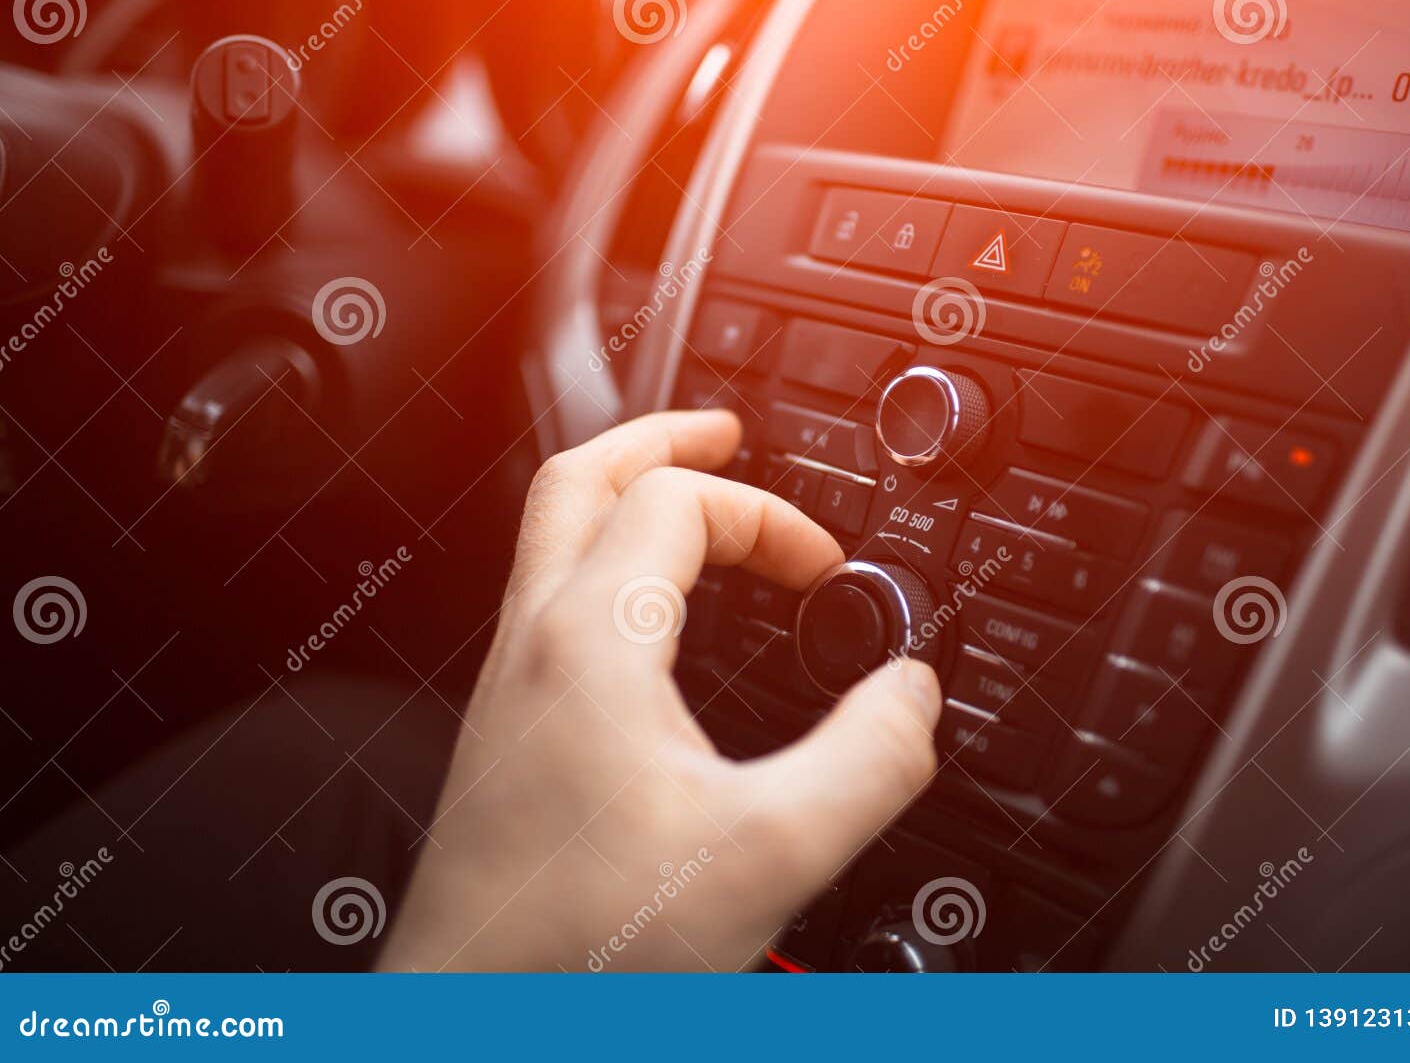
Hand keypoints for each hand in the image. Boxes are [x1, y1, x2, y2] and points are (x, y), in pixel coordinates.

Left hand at [378, 410, 943, 971]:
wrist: (470, 1026)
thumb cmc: (577, 956)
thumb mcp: (767, 857)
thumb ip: (867, 764)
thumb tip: (913, 698)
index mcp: (592, 643)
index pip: (680, 500)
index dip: (769, 515)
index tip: (823, 570)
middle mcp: (532, 648)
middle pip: (581, 477)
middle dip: (662, 438)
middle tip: (727, 434)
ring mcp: (505, 691)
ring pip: (551, 539)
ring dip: (626, 498)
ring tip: (691, 506)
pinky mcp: (501, 740)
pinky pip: (549, 609)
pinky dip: (607, 572)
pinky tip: (652, 629)